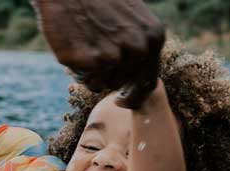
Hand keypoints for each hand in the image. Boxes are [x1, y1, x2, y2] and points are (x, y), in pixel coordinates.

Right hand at [31, 0, 164, 106]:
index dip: (133, 93)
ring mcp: (115, 56)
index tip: (121, 101)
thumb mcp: (130, 17)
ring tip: (85, 45)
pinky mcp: (91, 61)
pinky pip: (87, 83)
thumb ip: (139, 44)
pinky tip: (76, 47)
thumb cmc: (96, 1)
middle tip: (93, 55)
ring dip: (92, 74)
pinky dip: (80, 72)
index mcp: (153, 36)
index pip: (148, 80)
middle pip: (123, 84)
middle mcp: (139, 48)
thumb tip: (135, 80)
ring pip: (104, 85)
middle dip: (108, 76)